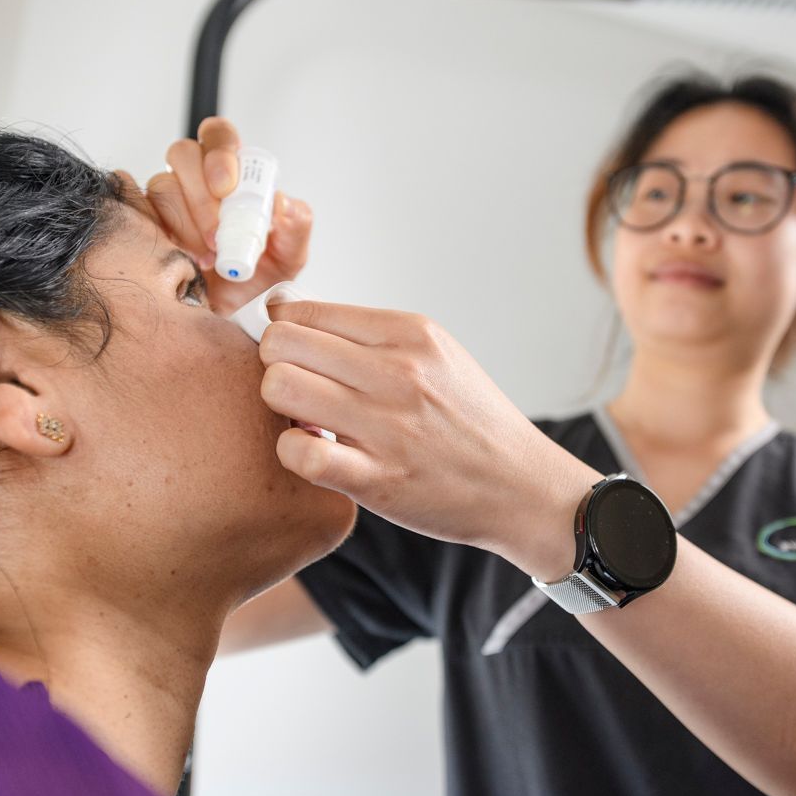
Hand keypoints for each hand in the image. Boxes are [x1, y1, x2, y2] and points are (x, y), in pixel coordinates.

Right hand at [134, 117, 313, 314]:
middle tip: (217, 236)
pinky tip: (176, 259)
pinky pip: (135, 211)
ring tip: (206, 261)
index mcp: (233, 174)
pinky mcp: (140, 222)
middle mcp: (195, 178)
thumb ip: (295, 227)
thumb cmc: (258, 279)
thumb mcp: (288, 257)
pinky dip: (154, 233)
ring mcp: (164, 199)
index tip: (227, 187)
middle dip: (201, 194)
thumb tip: (283, 203)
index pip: (219, 136)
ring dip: (184, 223)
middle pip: (184, 154)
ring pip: (160, 186)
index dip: (220, 152)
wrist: (228, 317)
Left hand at [256, 301, 601, 571]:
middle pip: (281, 343)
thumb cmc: (469, 420)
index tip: (296, 360)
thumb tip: (288, 310)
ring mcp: (387, 425)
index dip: (284, 335)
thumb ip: (368, 335)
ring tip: (304, 424)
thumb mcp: (435, 354)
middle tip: (296, 393)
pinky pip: (299, 453)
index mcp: (409, 332)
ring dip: (279, 410)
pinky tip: (314, 457)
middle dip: (275, 367)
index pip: (303, 310)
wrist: (521, 485)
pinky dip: (292, 454)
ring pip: (279, 388)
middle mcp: (398, 371)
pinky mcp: (378, 478)